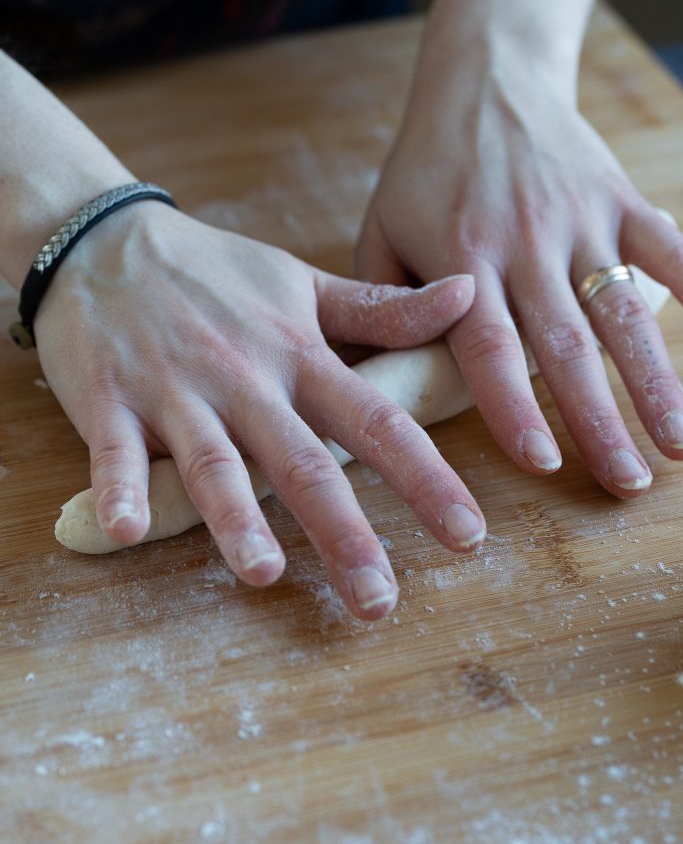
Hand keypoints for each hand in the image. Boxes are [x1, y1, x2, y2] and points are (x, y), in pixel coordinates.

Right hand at [35, 203, 482, 618]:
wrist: (104, 242)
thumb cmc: (215, 272)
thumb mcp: (303, 282)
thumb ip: (383, 308)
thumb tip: (471, 295)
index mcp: (299, 356)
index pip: (376, 421)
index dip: (425, 478)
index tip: (468, 534)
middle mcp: (246, 380)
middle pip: (303, 462)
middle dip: (343, 533)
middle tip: (377, 601)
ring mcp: (176, 392)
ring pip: (215, 463)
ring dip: (238, 519)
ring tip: (265, 572)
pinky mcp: (110, 401)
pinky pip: (114, 452)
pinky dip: (117, 489)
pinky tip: (125, 529)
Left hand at [357, 52, 682, 495]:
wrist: (484, 79)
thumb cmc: (424, 171)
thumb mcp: (381, 229)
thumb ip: (383, 305)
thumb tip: (370, 379)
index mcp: (461, 262)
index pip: (491, 349)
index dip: (515, 406)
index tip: (541, 462)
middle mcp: (524, 245)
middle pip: (567, 346)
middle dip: (599, 421)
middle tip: (624, 483)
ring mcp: (578, 219)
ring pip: (623, 311)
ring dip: (656, 381)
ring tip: (677, 446)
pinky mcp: (616, 197)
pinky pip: (667, 245)